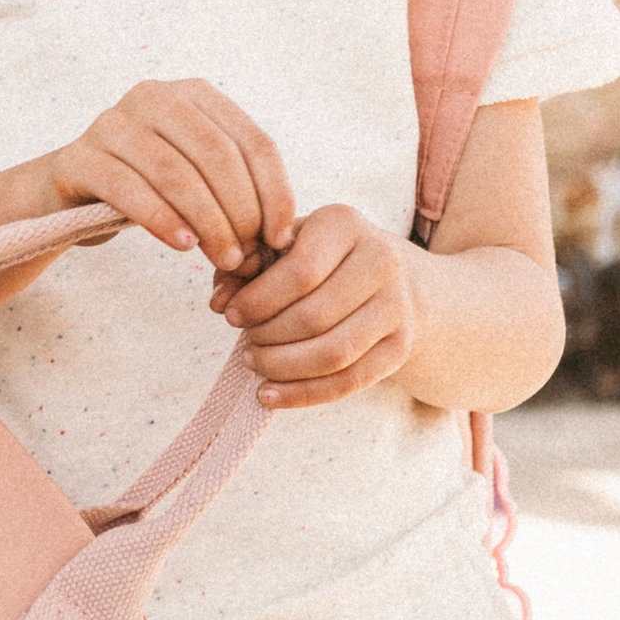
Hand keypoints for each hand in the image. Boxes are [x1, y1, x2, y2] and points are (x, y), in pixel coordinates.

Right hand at [41, 81, 296, 272]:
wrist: (71, 195)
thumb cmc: (149, 189)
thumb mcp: (198, 177)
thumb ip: (238, 191)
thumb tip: (283, 234)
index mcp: (194, 94)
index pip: (252, 140)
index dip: (274, 191)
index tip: (280, 237)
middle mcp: (154, 96)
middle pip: (216, 155)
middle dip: (239, 211)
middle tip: (246, 256)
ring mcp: (112, 122)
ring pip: (175, 173)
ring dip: (207, 222)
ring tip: (221, 258)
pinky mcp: (78, 157)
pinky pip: (128, 189)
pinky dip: (161, 220)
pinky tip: (182, 245)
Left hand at [217, 205, 418, 407]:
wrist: (390, 277)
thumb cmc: (317, 257)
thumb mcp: (282, 245)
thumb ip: (244, 264)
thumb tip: (219, 302)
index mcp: (345, 224)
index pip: (300, 271)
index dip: (258, 300)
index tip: (231, 314)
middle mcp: (382, 260)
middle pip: (315, 316)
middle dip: (268, 336)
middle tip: (245, 341)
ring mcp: (397, 306)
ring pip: (333, 353)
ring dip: (282, 366)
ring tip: (254, 362)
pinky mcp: (400, 347)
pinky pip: (349, 381)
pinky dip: (303, 394)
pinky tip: (268, 395)